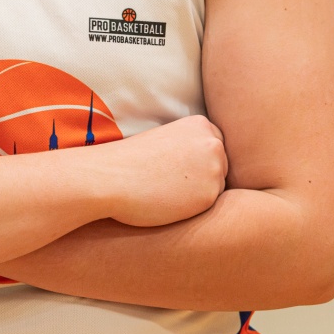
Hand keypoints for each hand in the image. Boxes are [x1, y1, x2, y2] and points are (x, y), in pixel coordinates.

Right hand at [84, 115, 227, 227]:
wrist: (111, 178)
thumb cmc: (130, 161)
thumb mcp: (165, 141)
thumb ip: (189, 147)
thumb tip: (204, 165)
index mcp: (200, 124)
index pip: (216, 145)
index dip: (200, 160)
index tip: (182, 168)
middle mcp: (213, 144)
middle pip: (221, 166)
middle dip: (204, 177)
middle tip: (173, 184)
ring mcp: (214, 169)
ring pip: (217, 187)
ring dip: (199, 193)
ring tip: (167, 192)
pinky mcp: (209, 196)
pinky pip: (209, 206)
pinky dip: (193, 208)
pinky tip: (170, 203)